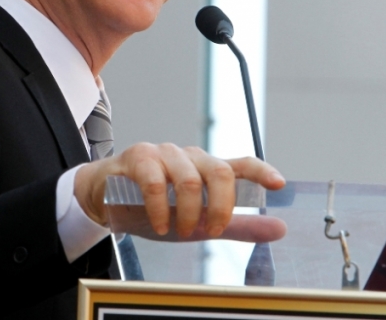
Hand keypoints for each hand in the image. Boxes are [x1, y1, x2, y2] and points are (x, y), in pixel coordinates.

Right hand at [73, 143, 286, 240]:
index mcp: (207, 168)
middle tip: (211, 230)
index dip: (261, 171)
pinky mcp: (139, 156)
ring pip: (189, 179)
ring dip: (188, 213)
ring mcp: (164, 154)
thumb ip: (238, 226)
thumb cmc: (153, 209)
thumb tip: (279, 228)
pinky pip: (155, 182)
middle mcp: (189, 156)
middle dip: (220, 207)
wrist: (105, 201)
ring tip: (180, 232)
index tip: (279, 184)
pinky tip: (160, 225)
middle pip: (219, 172)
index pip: (240, 164)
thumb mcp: (199, 223)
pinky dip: (160, 209)